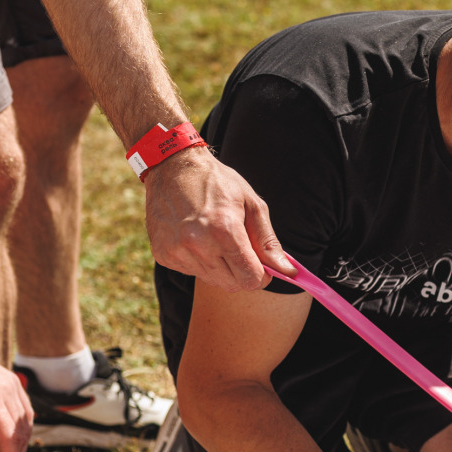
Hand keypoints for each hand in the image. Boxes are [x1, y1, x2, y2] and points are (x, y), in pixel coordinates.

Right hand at [143, 147, 295, 291]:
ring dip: (220, 267)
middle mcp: (197, 244)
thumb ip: (268, 242)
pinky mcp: (162, 254)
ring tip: (215, 237)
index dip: (262, 276)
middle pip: (232, 285)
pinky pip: (191, 272)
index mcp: (224, 230)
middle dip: (242, 273)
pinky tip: (196, 237)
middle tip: (240, 250)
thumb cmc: (218, 182)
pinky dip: (199, 261)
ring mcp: (176, 251)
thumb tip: (288, 272)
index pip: (250, 279)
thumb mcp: (252, 204)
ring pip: (212, 280)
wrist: (173, 166)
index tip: (262, 266)